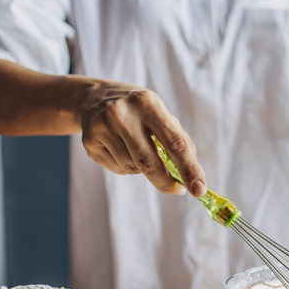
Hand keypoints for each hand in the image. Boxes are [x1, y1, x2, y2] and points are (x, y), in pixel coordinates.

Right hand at [78, 80, 206, 196]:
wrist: (94, 97)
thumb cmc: (139, 111)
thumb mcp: (161, 114)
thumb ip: (180, 141)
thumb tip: (195, 177)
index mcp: (149, 104)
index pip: (174, 142)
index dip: (189, 169)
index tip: (199, 190)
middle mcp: (122, 113)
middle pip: (149, 162)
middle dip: (166, 182)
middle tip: (177, 190)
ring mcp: (102, 127)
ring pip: (133, 168)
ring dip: (143, 170)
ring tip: (137, 150)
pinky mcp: (88, 141)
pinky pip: (117, 169)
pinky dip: (126, 168)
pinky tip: (120, 149)